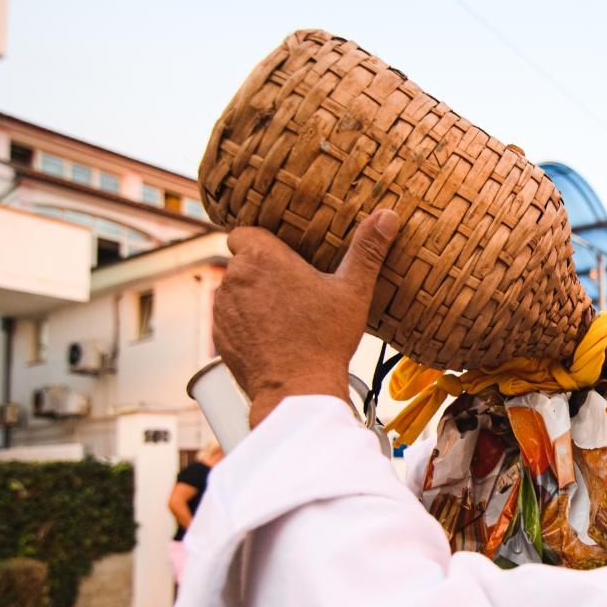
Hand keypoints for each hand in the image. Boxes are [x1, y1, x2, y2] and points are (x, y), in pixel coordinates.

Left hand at [212, 210, 399, 427]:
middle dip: (261, 272)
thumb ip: (366, 250)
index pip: (245, 232)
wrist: (297, 391)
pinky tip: (271, 337)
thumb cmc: (325, 340)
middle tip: (292, 290)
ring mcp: (223, 308)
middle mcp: (235, 277)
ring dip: (251, 298)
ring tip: (283, 315)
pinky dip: (244, 325)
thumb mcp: (353, 291)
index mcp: (263, 256)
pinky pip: (229, 321)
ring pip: (234, 292)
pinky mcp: (219, 336)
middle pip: (242, 263)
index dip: (262, 243)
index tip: (282, 257)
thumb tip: (387, 216)